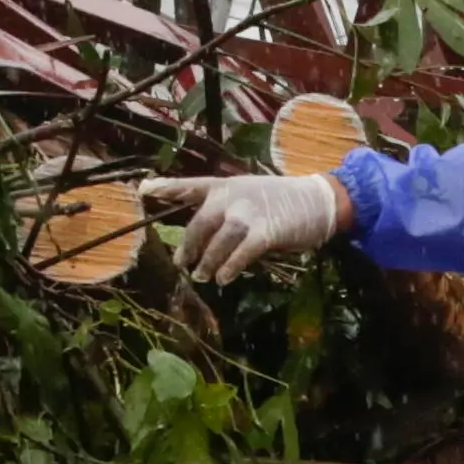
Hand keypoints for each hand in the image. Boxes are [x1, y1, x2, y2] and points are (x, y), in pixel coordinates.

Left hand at [143, 172, 352, 281]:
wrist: (319, 200)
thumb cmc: (283, 201)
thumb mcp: (250, 195)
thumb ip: (226, 211)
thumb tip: (205, 240)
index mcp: (225, 185)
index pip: (190, 185)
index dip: (166, 188)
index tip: (144, 190)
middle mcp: (232, 195)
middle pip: (198, 224)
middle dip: (188, 247)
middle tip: (182, 264)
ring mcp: (248, 212)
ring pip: (216, 242)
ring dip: (207, 263)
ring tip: (203, 276)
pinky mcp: (265, 231)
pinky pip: (240, 253)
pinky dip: (230, 267)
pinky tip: (225, 278)